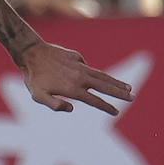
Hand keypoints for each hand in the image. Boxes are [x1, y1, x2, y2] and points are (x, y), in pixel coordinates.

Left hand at [18, 41, 132, 114]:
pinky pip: (88, 68)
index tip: (115, 112)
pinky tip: (98, 78)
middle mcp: (80, 77)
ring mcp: (80, 66)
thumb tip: (72, 109)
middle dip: (120, 93)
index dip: (106, 107)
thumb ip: (54, 105)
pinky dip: (97, 74)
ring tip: (128, 87)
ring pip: (102, 76)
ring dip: (116, 82)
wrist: (31, 53)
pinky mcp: (77, 57)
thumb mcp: (38, 96)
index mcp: (72, 89)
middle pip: (105, 87)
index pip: (95, 101)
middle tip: (132, 97)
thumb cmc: (33, 78)